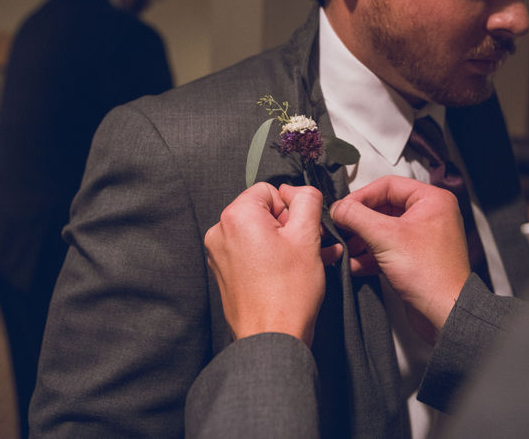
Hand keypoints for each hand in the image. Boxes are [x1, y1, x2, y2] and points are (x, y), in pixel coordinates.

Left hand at [204, 183, 324, 346]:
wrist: (272, 338)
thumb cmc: (289, 292)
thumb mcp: (308, 235)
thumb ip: (307, 200)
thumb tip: (298, 190)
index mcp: (237, 216)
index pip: (270, 190)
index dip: (292, 208)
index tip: (302, 231)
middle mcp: (221, 231)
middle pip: (264, 211)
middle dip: (290, 226)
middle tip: (309, 247)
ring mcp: (220, 254)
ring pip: (260, 233)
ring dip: (286, 242)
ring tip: (309, 261)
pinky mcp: (225, 272)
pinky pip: (251, 252)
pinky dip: (273, 256)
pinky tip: (294, 271)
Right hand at [330, 176, 469, 341]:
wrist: (445, 313)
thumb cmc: (430, 274)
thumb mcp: (385, 237)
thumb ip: (357, 217)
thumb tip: (338, 207)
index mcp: (432, 200)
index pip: (388, 186)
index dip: (361, 196)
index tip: (342, 208)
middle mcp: (430, 216)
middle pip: (384, 208)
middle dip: (359, 221)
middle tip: (340, 228)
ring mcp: (423, 239)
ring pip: (384, 231)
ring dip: (361, 240)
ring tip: (344, 248)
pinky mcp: (416, 260)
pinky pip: (388, 250)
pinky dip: (370, 256)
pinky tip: (353, 265)